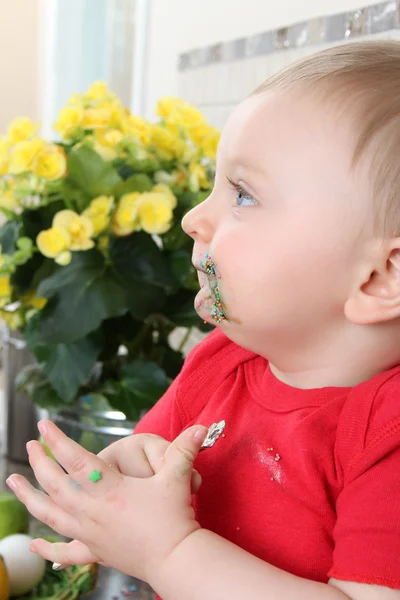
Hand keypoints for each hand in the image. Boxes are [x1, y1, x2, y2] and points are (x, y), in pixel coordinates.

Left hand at [6, 420, 207, 582]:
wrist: (175, 559)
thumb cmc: (173, 518)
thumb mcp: (177, 479)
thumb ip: (184, 449)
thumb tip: (201, 426)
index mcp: (108, 490)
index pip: (75, 460)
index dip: (58, 441)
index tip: (44, 425)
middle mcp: (91, 511)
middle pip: (56, 485)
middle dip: (40, 463)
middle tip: (30, 446)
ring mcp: (89, 533)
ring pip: (50, 515)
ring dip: (30, 498)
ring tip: (13, 482)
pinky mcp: (95, 552)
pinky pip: (66, 552)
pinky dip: (48, 549)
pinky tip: (34, 545)